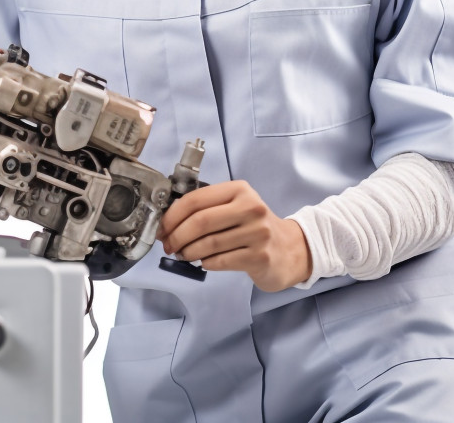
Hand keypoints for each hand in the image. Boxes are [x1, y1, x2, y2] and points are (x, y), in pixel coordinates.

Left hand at [157, 180, 311, 291]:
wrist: (290, 249)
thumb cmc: (254, 226)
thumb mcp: (235, 206)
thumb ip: (207, 208)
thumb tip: (169, 221)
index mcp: (239, 190)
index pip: (196, 199)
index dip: (173, 215)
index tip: (162, 227)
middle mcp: (250, 208)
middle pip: (200, 222)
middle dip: (177, 235)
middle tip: (168, 245)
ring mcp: (257, 233)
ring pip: (209, 243)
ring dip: (188, 251)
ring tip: (183, 254)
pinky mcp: (259, 256)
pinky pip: (221, 260)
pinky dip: (206, 262)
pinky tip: (203, 261)